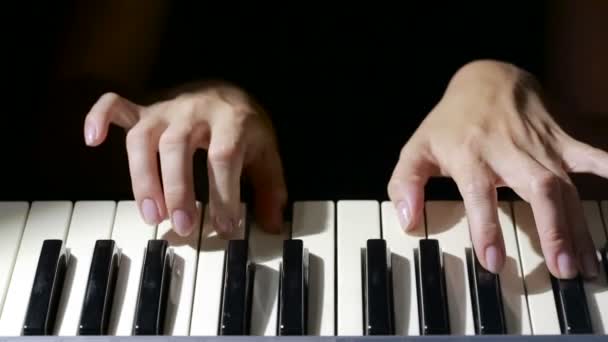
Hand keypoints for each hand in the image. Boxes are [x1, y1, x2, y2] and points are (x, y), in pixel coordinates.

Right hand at [83, 81, 286, 236]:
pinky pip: (116, 105)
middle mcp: (194, 111)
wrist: (229, 92)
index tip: (225, 227)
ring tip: (150, 214)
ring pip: (143, 137)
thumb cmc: (245, 128)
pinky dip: (99, 118)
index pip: (223, 156)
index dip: (223, 194)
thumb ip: (270, 189)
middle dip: (178, 190)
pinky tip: (92, 140)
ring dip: (142, 177)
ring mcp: (166, 109)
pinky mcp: (146, 110)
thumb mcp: (266, 154)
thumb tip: (271, 226)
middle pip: (177, 147)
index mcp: (231, 120)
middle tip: (182, 226)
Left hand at [388, 60, 607, 278]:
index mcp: (470, 156)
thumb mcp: (416, 148)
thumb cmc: (450, 122)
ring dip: (580, 224)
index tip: (494, 264)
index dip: (487, 228)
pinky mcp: (562, 140)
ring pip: (567, 184)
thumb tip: (408, 221)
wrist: (485, 78)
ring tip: (587, 263)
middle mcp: (509, 151)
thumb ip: (405, 184)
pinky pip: (594, 156)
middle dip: (553, 230)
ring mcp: (540, 146)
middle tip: (562, 271)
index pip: (480, 194)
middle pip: (538, 188)